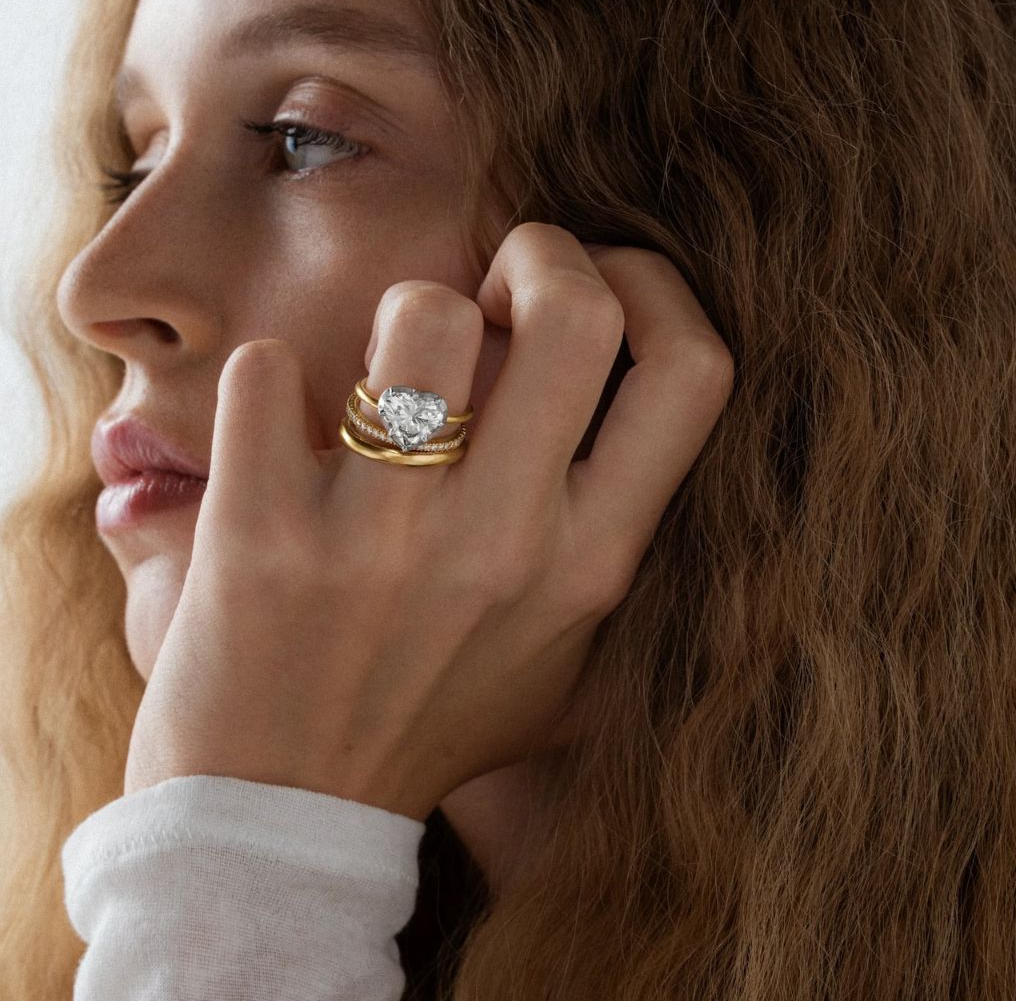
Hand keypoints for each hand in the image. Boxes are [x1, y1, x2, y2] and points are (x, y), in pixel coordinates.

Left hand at [123, 222, 734, 820]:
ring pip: (421, 314)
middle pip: (577, 306)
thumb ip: (623, 547)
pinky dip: (266, 378)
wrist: (288, 819)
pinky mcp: (262, 540)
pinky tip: (275, 429)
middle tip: (491, 296)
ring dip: (401, 311)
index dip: (656, 287)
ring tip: (381, 371)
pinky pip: (266, 371)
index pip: (697, 367)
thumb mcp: (571, 657)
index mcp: (594, 560)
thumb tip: (644, 413)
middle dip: (539, 253)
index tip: (595, 291)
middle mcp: (507, 545)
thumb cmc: (436, 716)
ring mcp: (384, 543)